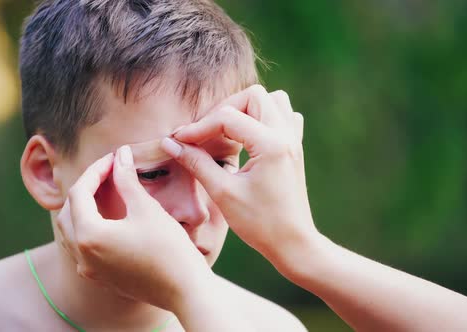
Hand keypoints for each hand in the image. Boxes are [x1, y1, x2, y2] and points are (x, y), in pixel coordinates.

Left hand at [55, 146, 212, 310]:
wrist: (185, 290)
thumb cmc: (169, 248)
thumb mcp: (146, 208)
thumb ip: (127, 179)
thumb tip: (120, 155)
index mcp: (89, 235)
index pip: (80, 193)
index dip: (96, 170)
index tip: (115, 158)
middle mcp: (81, 255)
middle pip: (69, 211)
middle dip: (86, 187)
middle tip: (109, 171)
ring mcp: (89, 269)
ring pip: (71, 231)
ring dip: (83, 208)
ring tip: (104, 191)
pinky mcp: (101, 277)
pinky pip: (81, 248)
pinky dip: (88, 228)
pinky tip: (105, 219)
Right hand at [161, 85, 317, 274]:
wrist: (293, 244)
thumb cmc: (259, 224)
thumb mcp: (223, 193)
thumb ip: (197, 162)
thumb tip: (171, 143)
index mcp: (270, 144)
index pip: (227, 117)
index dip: (199, 127)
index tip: (179, 140)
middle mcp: (286, 135)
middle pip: (252, 96)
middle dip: (224, 109)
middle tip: (205, 132)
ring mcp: (294, 140)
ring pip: (272, 100)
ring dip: (247, 109)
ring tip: (227, 131)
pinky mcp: (295, 149)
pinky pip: (285, 117)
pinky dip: (265, 118)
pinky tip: (250, 137)